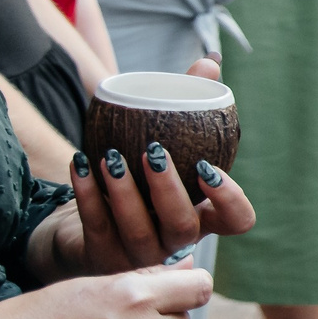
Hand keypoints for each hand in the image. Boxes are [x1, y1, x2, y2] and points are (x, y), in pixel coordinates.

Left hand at [31, 60, 256, 281]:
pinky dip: (87, 194)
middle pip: (184, 226)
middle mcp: (175, 242)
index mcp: (201, 216)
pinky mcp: (102, 258)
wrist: (86, 224)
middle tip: (153, 151)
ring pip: (138, 230)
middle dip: (169, 189)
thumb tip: (209, 61)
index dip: (230, 199)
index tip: (208, 168)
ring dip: (125, 193)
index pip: (237, 220)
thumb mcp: (168, 145)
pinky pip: (96, 225)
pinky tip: (81, 164)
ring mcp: (139, 255)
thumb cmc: (139, 178)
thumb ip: (190, 104)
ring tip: (110, 157)